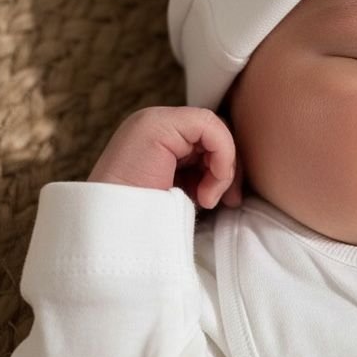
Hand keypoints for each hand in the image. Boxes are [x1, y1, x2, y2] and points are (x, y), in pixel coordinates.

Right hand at [88, 106, 242, 208]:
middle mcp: (156, 125)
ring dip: (222, 169)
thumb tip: (236, 174)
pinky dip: (221, 158)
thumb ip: (203, 174)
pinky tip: (207, 190)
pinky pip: (210, 127)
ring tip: (207, 199)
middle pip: (215, 133)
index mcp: (160, 141)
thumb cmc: (151, 222)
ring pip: (215, 129)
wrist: (119, 235)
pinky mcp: (157, 126)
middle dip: (229, 168)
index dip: (225, 167)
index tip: (225, 201)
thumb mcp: (185, 193)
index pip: (209, 139)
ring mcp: (153, 121)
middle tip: (227, 202)